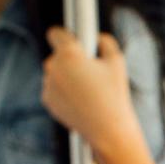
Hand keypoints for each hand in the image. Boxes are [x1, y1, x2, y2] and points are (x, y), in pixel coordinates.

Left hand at [41, 27, 138, 151]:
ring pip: (56, 73)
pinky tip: (81, 100)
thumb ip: (107, 42)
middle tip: (89, 69)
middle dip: (71, 60)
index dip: (64, 34)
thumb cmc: (114, 94)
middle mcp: (54, 67)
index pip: (56, 34)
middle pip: (58, 55)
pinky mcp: (47, 100)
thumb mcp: (117, 62)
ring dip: (67, 76)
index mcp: (69, 54)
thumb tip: (98, 38)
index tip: (71, 38)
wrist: (107, 129)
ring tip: (88, 89)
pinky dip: (64, 91)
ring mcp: (48, 84)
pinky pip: (53, 88)